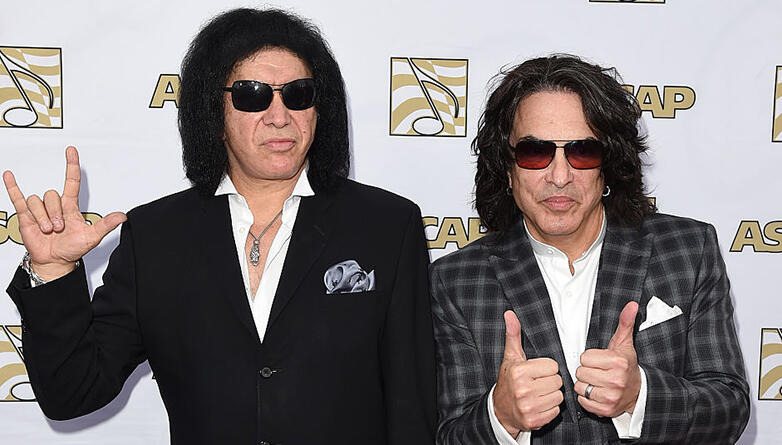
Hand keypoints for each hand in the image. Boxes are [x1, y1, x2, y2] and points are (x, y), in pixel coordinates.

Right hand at [3, 146, 125, 280]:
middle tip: (58, 228)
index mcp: (71, 206)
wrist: (55, 261)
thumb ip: (106, 225)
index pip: (71, 181)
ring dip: (42, 217)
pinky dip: (13, 187)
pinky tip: (9, 176)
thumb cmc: (73, 248)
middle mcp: (55, 205)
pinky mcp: (26, 216)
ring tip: (47, 230)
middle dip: (54, 213)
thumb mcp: (92, 237)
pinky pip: (18, 198)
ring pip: (37, 201)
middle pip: (51, 195)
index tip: (71, 151)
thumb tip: (122, 216)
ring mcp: (40, 209)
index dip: (71, 165)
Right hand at [493, 310, 563, 436]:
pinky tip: (539, 405)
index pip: (553, 366)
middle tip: (537, 384)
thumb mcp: (511, 357)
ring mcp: (528, 406)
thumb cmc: (509, 381)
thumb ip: (513, 335)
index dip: (546, 368)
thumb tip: (509, 314)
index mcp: (519, 371)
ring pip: (559, 396)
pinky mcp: (534, 420)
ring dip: (551, 396)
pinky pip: (556, 411)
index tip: (535, 372)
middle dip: (550, 382)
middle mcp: (523, 389)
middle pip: (557, 381)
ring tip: (538, 394)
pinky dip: (550, 409)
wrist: (500, 410)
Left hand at [575, 301, 640, 416]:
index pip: (584, 358)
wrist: (638, 392)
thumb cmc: (626, 365)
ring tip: (597, 382)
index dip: (590, 358)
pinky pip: (583, 401)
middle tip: (598, 372)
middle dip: (587, 371)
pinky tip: (597, 393)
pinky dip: (587, 398)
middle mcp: (616, 380)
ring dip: (585, 385)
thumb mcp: (624, 344)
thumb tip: (631, 304)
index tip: (600, 360)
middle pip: (580, 372)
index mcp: (618, 362)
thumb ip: (624, 323)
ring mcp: (611, 397)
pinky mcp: (606, 410)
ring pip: (580, 387)